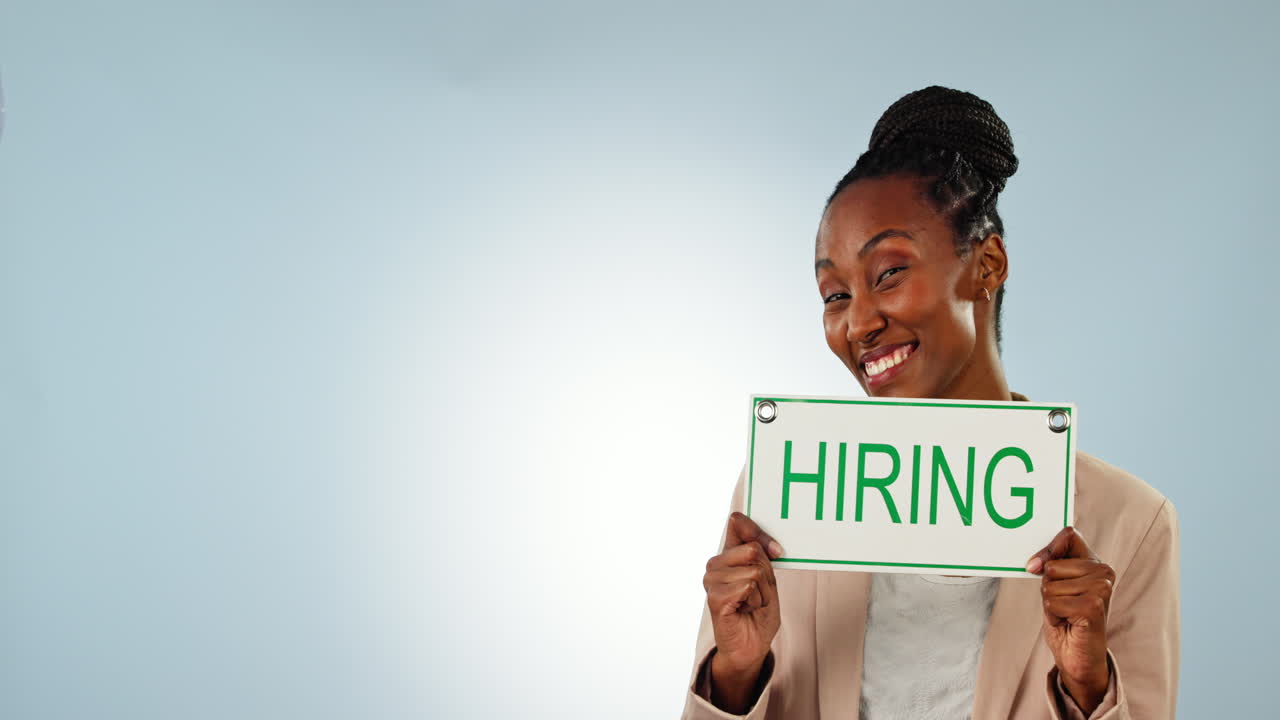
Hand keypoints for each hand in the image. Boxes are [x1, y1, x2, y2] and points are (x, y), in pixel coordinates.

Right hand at [702, 511, 783, 711]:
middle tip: (758, 593)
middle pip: (753, 550)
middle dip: (766, 575)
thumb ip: (761, 557)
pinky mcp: (714, 596)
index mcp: (728, 554)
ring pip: (753, 570)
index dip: (760, 533)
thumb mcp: (767, 578)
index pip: (737, 522)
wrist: (751, 646)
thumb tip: (760, 545)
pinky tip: (745, 610)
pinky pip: (748, 586)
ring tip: (751, 603)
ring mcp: (711, 580)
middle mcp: (715, 564)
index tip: (777, 551)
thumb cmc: (758, 612)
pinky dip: (756, 601)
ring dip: (762, 592)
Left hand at [1026, 527, 1114, 714]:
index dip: (1047, 549)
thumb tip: (1034, 564)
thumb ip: (1048, 565)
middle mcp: (1103, 571)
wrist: (1078, 655)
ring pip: (1049, 584)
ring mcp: (1101, 588)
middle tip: (1064, 604)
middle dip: (1048, 587)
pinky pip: (1052, 602)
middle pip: (1051, 565)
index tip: (1036, 566)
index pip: (1069, 534)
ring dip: (1050, 603)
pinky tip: (1068, 622)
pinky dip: (1053, 615)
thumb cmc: (1065, 617)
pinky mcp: (1093, 606)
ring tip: (1067, 614)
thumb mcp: (1054, 584)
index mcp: (1094, 562)